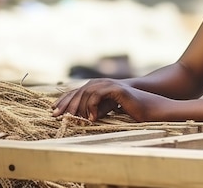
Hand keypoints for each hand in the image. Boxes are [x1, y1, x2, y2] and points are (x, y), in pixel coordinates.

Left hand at [51, 78, 170, 121]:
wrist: (149, 107)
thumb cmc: (130, 109)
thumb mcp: (108, 110)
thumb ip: (96, 110)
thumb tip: (82, 117)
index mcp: (99, 86)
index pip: (77, 92)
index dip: (64, 100)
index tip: (54, 111)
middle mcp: (102, 83)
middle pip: (79, 91)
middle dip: (66, 103)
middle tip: (57, 116)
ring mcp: (109, 84)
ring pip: (86, 92)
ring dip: (78, 107)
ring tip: (75, 119)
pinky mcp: (116, 89)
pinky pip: (98, 95)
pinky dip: (92, 107)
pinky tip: (92, 118)